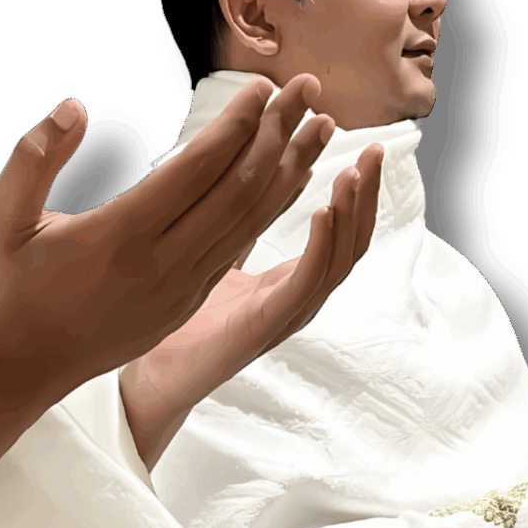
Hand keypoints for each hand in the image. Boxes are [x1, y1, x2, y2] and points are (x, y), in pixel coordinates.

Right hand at [0, 78, 331, 527]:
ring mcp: (180, 290)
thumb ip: (33, 158)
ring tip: (314, 128)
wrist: (23, 367)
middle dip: (276, 135)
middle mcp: (161, 265)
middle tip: (303, 91)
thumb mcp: (1, 219)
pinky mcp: (187, 304)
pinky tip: (286, 180)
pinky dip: (269, 211)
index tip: (262, 87)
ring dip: (286, 171)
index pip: (196, 170)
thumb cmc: (10, 287)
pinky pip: (239, 249)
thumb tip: (72, 107)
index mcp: (120, 237)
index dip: (235, 124)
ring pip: (249, 223)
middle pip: (238, 191)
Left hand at [118, 139, 383, 466]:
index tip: (364, 148)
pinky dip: (322, 245)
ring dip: (351, 214)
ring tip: (354, 172)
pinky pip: (306, 282)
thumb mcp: (216, 261)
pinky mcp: (267, 325)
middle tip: (375, 151)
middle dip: (366, 194)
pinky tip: (324, 210)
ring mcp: (286, 314)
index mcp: (288, 283)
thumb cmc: (181, 327)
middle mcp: (297, 298)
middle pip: (350, 241)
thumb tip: (257, 180)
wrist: (152, 379)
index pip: (339, 231)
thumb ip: (241, 227)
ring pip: (339, 260)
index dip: (355, 191)